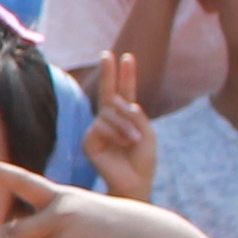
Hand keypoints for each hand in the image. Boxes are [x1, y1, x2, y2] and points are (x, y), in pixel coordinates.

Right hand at [77, 60, 156, 207]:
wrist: (135, 183)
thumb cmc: (143, 161)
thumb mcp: (147, 134)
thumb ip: (136, 116)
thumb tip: (121, 103)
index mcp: (126, 119)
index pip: (125, 93)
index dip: (126, 75)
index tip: (128, 57)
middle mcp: (110, 121)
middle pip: (108, 92)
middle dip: (109, 73)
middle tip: (107, 54)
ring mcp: (98, 130)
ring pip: (109, 112)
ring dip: (125, 125)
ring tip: (133, 141)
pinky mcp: (89, 141)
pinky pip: (101, 126)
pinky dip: (116, 133)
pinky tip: (122, 144)